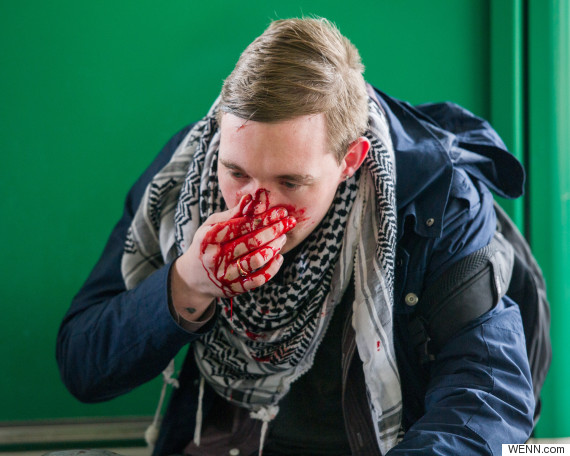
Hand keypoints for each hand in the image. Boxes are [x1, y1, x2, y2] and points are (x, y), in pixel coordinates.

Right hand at [170, 189, 295, 320]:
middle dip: (274, 230)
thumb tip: (251, 197)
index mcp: (210, 237)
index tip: (280, 211)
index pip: (242, 225)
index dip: (264, 217)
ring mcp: (224, 274)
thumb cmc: (206, 244)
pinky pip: (257, 280)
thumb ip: (232, 214)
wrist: (192, 277)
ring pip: (256, 261)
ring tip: (283, 238)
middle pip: (251, 242)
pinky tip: (278, 257)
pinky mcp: (233, 288)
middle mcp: (216, 256)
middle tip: (288, 222)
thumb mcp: (212, 225)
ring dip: (274, 248)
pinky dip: (272, 268)